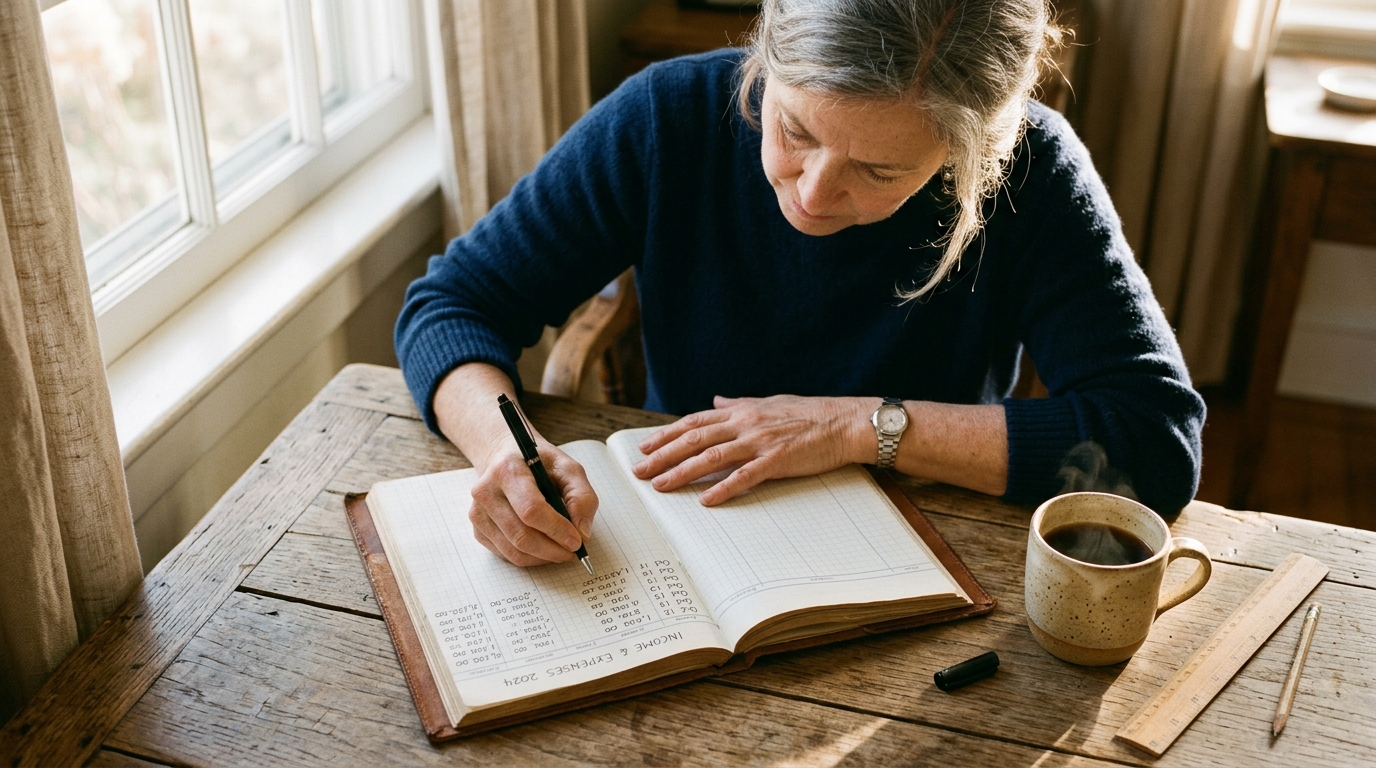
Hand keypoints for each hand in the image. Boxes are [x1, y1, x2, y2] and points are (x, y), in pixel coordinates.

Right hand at [469, 441, 598, 566]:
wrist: (505, 459)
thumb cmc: (538, 463)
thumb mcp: (568, 468)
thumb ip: (581, 496)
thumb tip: (581, 532)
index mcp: (508, 470)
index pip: (530, 510)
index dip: (556, 529)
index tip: (577, 541)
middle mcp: (486, 492)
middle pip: (521, 535)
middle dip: (553, 550)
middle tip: (573, 552)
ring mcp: (478, 513)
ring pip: (514, 551)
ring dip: (543, 557)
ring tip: (562, 550)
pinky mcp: (478, 530)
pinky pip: (507, 555)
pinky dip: (530, 558)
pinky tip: (544, 547)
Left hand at [631, 395, 869, 504]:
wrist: (845, 422)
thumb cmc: (810, 413)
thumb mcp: (769, 402)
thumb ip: (739, 404)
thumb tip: (715, 402)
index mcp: (741, 412)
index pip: (694, 423)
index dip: (667, 435)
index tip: (645, 448)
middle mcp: (745, 424)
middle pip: (694, 440)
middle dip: (663, 456)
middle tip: (640, 472)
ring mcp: (760, 442)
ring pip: (711, 458)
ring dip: (682, 472)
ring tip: (660, 486)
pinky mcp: (777, 461)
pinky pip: (744, 477)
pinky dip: (723, 488)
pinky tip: (705, 500)